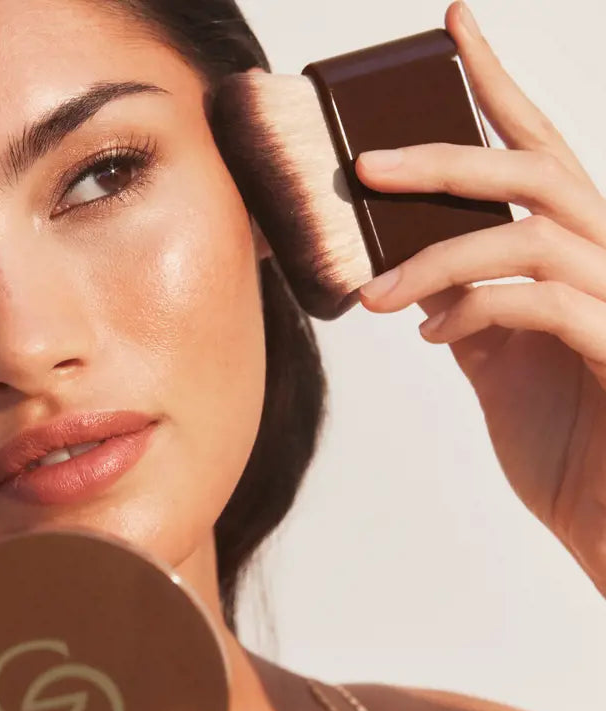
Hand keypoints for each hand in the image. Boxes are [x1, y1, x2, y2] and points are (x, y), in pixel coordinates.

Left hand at [356, 2, 605, 596]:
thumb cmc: (566, 439)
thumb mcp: (497, 363)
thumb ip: (465, 306)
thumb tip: (409, 271)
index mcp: (576, 254)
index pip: (538, 150)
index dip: (499, 83)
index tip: (454, 26)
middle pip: (532, 170)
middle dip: (444, 155)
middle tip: (364, 160)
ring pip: (531, 231)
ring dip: (437, 254)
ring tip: (375, 293)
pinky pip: (541, 301)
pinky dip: (475, 308)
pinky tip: (435, 336)